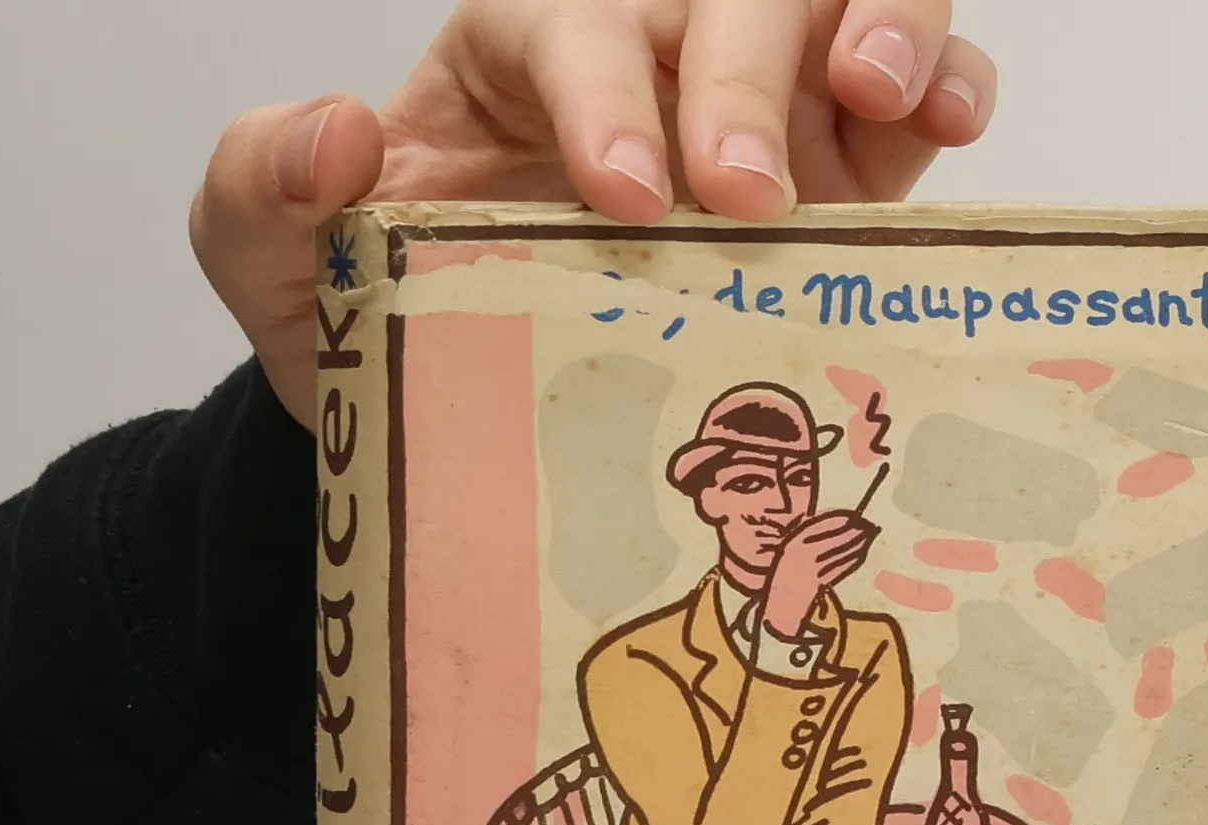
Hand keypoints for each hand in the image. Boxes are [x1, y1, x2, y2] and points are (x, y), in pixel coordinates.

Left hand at [190, 1, 997, 429]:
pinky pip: (912, 93)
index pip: (566, 20)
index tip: (626, 196)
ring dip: (877, 22)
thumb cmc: (392, 319)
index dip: (603, 88)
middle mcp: (645, 56)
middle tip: (744, 196)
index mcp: (518, 53)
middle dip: (739, 73)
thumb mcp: (285, 274)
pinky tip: (944, 127)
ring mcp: (757, 105)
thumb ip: (260, 194)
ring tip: (881, 98)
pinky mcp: (840, 168)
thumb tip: (334, 129)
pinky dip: (948, 87)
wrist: (472, 403)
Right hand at [762, 511, 879, 636]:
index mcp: (794, 540)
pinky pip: (840, 568)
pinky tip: (862, 552)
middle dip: (855, 530)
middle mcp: (802, 554)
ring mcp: (810, 570)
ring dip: (858, 544)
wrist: (782, 601)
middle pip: (834, 538)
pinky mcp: (820, 583)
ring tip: (870, 535)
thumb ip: (811, 531)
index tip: (855, 514)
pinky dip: (853, 559)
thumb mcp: (793, 545)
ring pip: (840, 553)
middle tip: (870, 524)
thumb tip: (842, 518)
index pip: (822, 524)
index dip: (841, 517)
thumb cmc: (790, 567)